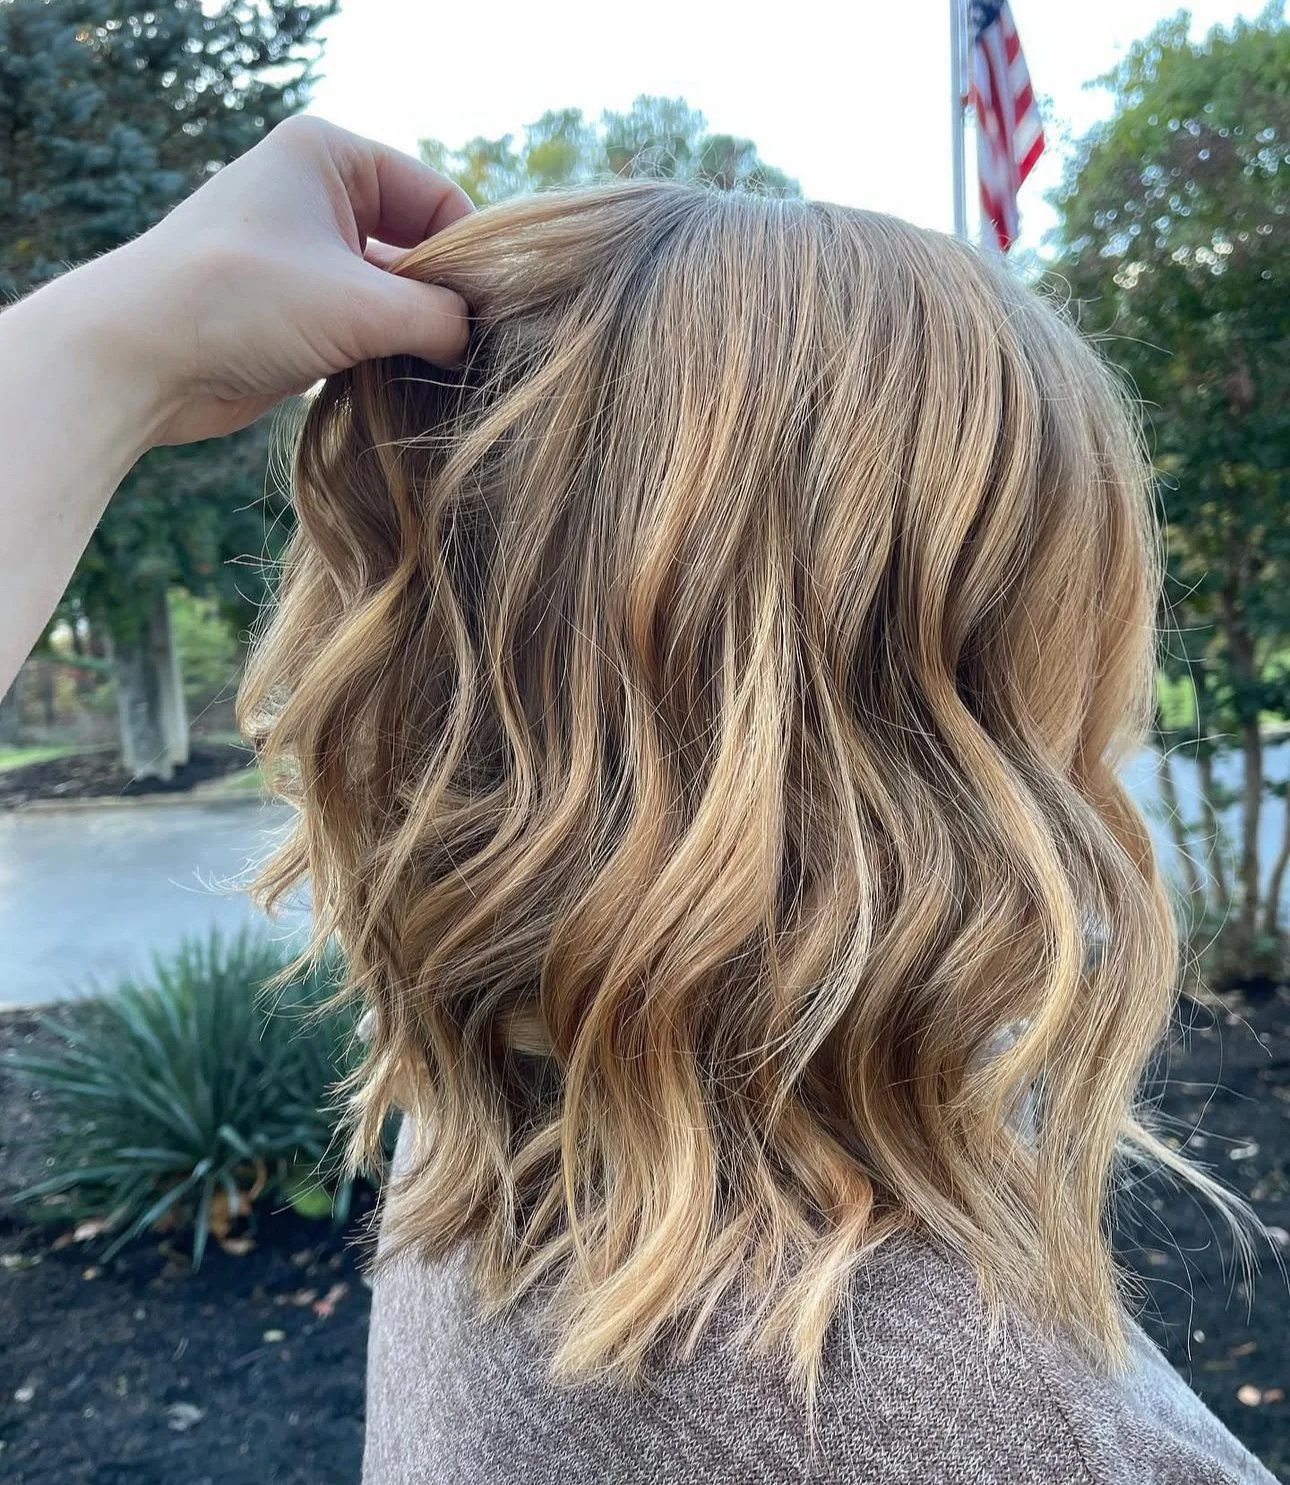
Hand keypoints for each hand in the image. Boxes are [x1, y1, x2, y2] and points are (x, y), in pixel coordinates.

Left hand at [68, 115, 473, 445]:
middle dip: (444, 298)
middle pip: (418, 246)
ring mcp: (303, 255)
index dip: (473, 257)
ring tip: (446, 374)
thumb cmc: (241, 304)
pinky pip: (363, 326)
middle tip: (480, 352)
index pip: (437, 198)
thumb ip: (438, 317)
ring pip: (391, 292)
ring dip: (416, 333)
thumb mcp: (361, 306)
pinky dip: (387, 353)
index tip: (498, 316)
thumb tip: (476, 339)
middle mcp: (316, 195)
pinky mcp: (292, 309)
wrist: (137, 360)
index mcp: (330, 155)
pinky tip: (408, 386)